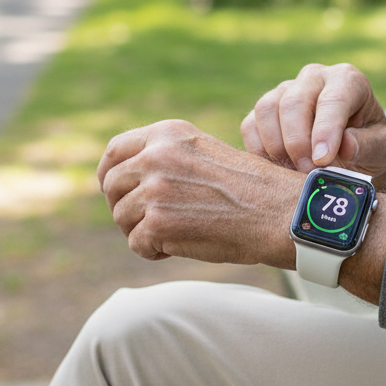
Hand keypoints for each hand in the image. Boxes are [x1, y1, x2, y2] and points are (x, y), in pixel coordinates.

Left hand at [97, 119, 301, 265]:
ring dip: (142, 232)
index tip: (114, 191)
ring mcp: (154, 189)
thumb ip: (164, 157)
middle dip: (125, 208)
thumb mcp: (201, 153)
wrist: (277, 212)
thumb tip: (121, 178)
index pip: (114, 150)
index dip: (108, 174)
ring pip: (122, 218)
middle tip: (150, 223)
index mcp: (166, 134)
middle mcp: (155, 156)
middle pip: (112, 186)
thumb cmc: (247, 188)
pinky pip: (136, 244)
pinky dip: (154, 252)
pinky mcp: (157, 223)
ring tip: (174, 234)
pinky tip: (179, 246)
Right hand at [241, 63, 385, 185]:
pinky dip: (258, 150)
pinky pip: (250, 124)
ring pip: (266, 108)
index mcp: (347, 80)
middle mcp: (314, 77)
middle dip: (297, 142)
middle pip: (293, 101)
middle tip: (308, 173)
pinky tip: (277, 167)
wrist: (353, 146)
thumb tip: (344, 146)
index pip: (333, 100)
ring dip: (276, 146)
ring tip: (293, 171)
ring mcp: (285, 90)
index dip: (325, 131)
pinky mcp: (266, 109)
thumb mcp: (381, 147)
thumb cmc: (369, 144)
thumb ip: (367, 145)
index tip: (322, 161)